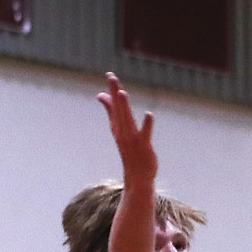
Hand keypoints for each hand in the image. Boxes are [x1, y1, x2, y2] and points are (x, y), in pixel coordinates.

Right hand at [97, 72, 155, 186]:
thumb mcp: (119, 130)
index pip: (113, 106)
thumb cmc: (130, 151)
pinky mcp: (144, 147)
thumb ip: (112, 112)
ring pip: (127, 120)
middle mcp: (123, 132)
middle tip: (111, 76)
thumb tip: (102, 96)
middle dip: (115, 92)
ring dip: (124, 107)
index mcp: (118, 127)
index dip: (112, 90)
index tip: (110, 74)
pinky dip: (147, 125)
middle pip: (118, 109)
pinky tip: (149, 114)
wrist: (137, 177)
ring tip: (122, 92)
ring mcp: (132, 139)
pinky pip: (145, 135)